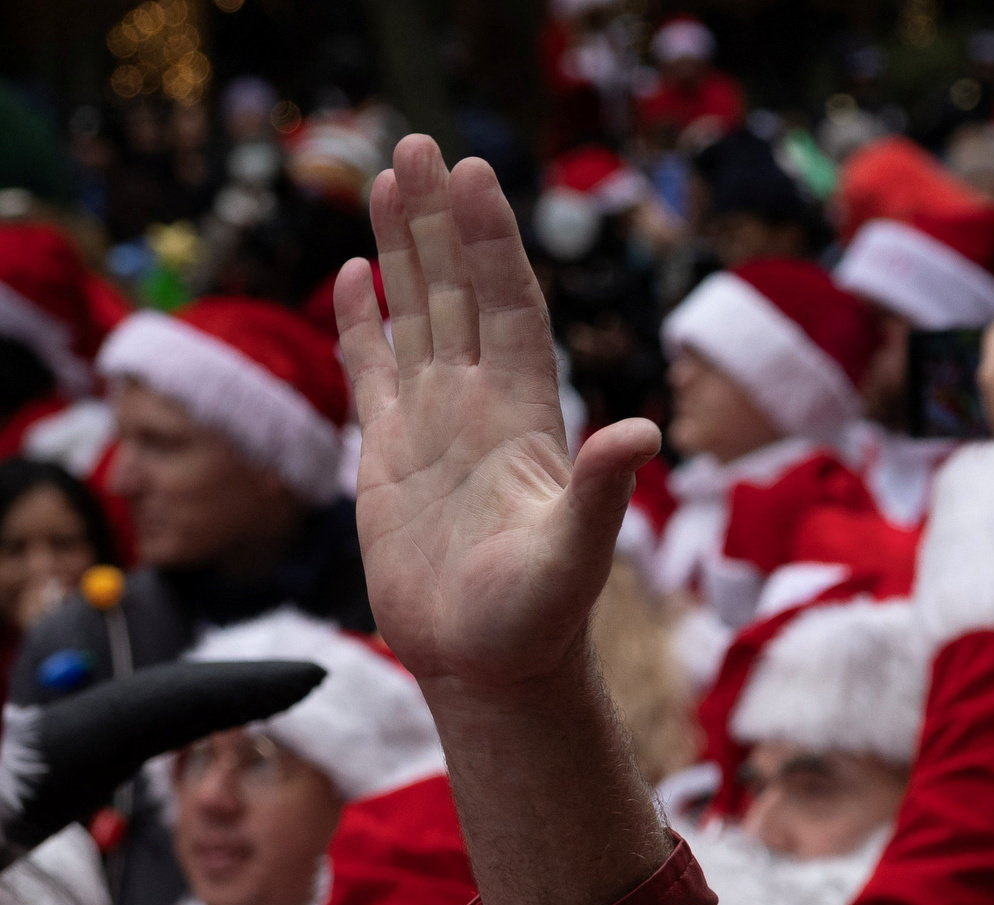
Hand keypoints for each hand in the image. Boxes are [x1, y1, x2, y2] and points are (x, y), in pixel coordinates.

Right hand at [338, 133, 658, 705]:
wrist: (489, 669)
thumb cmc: (538, 622)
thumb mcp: (577, 554)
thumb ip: (601, 491)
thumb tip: (643, 435)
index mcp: (526, 414)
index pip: (509, 305)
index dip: (492, 242)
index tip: (474, 178)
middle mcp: (480, 404)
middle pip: (458, 289)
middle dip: (438, 219)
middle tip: (418, 146)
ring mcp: (433, 424)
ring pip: (415, 315)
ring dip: (401, 249)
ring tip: (384, 177)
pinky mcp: (388, 455)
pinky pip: (373, 372)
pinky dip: (361, 324)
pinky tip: (350, 275)